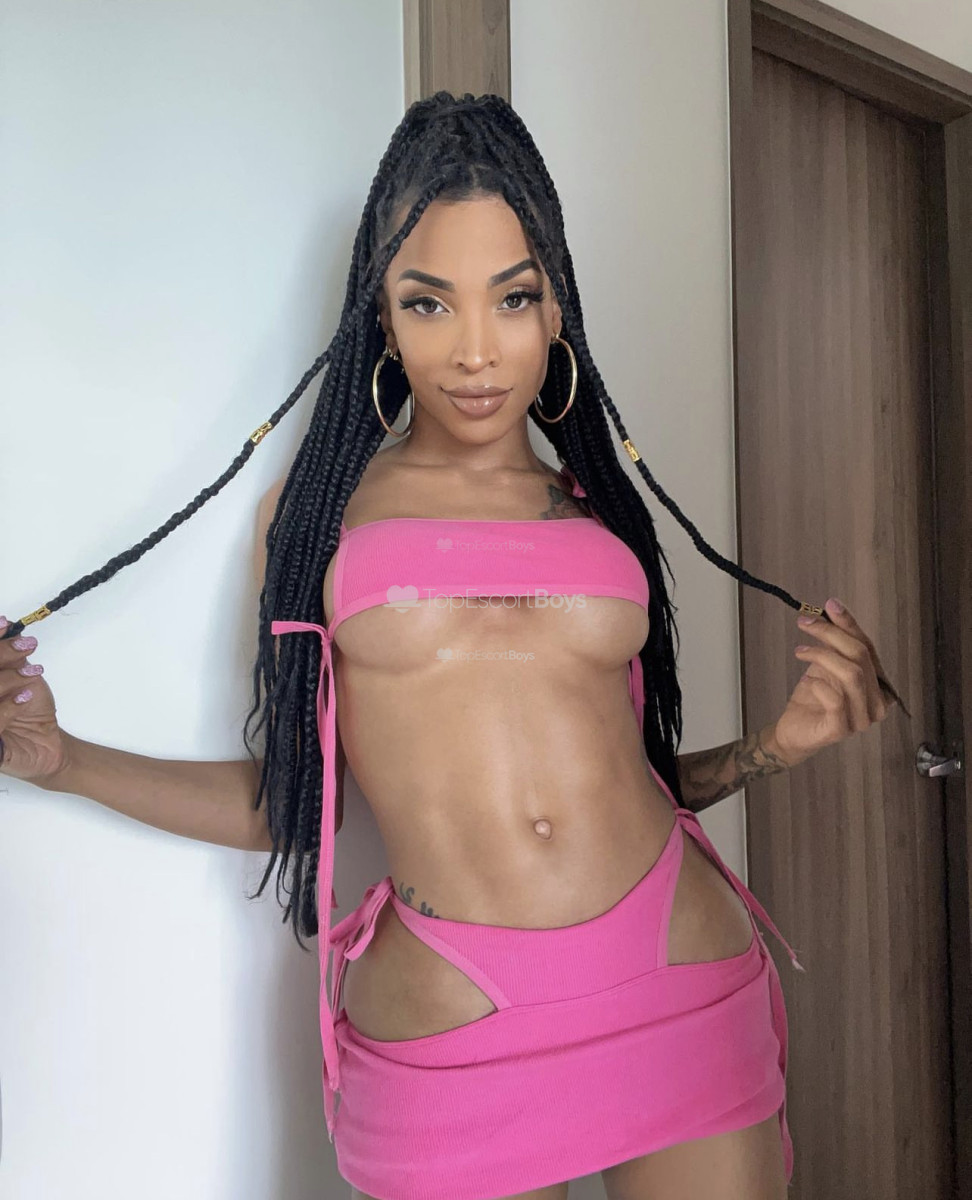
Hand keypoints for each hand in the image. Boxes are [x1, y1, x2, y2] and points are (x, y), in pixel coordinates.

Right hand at [0, 616, 69, 783]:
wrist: (44, 744)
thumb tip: (7, 629)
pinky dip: (9, 707)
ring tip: (32, 674)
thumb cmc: (28, 711)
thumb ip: (9, 658)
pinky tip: (24, 697)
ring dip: (9, 679)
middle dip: (1, 655)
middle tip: (25, 646)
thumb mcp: (19, 676)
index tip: (4, 623)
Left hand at [768, 597, 894, 767]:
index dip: (850, 625)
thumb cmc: (814, 697)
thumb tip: (833, 606)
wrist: (794, 731)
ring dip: (822, 655)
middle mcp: (877, 704)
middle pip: (860, 658)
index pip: (868, 648)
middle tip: (805, 623)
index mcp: (878, 685)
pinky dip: (819, 684)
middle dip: (831, 635)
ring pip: (851, 675)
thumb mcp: (825, 663)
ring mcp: (861, 719)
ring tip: (800, 650)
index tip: (830, 604)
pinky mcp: (840, 730)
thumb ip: (835, 641)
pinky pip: (836, 700)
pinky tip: (806, 678)